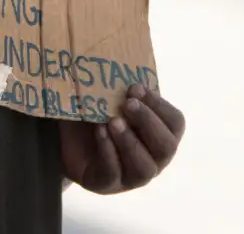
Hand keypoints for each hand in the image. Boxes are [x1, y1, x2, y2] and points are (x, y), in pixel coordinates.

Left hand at [60, 84, 185, 193]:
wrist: (68, 141)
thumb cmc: (99, 115)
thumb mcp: (112, 99)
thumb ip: (123, 88)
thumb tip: (122, 61)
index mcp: (162, 134)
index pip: (175, 123)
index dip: (159, 106)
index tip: (137, 87)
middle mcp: (154, 159)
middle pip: (166, 146)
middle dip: (148, 121)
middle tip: (128, 103)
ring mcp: (133, 176)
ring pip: (145, 166)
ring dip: (129, 140)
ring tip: (112, 120)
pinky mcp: (109, 184)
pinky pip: (114, 172)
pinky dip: (107, 149)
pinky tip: (99, 131)